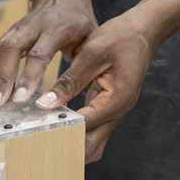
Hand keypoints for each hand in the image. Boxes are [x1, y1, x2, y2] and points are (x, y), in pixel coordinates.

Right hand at [0, 0, 95, 105]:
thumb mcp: (90, 40)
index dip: (28, 76)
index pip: (38, 54)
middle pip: (10, 49)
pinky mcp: (11, 31)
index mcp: (57, 28)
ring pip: (0, 48)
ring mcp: (19, 27)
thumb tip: (76, 96)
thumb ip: (82, 65)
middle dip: (3, 77)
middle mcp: (33, 25)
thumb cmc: (80, 22)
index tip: (21, 98)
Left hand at [39, 11, 157, 162]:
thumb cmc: (122, 37)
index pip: (83, 128)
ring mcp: (115, 110)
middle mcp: (117, 111)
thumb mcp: (92, 54)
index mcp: (115, 101)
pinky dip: (76, 128)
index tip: (35, 133)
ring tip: (45, 136)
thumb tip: (46, 103)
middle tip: (38, 144)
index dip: (58, 132)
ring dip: (71, 141)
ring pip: (93, 140)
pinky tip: (58, 122)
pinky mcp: (110, 105)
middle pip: (91, 147)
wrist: (144, 30)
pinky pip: (93, 125)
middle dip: (66, 149)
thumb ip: (69, 81)